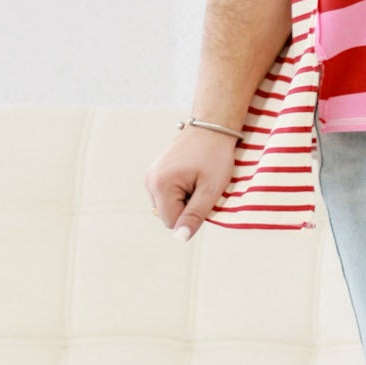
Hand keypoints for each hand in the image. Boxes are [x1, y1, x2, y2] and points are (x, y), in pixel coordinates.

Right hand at [143, 126, 238, 241]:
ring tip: (198, 179)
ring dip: (185, 200)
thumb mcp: (210, 189)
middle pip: (168, 215)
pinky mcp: (156, 174)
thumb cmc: (215, 156)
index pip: (172, 222)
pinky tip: (192, 176)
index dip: (192, 215)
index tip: (204, 194)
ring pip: (169, 206)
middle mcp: (150, 182)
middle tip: (203, 185)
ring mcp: (151, 177)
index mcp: (160, 186)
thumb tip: (180, 237)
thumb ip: (195, 215)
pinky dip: (181, 192)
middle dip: (187, 207)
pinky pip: (168, 195)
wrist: (212, 126)